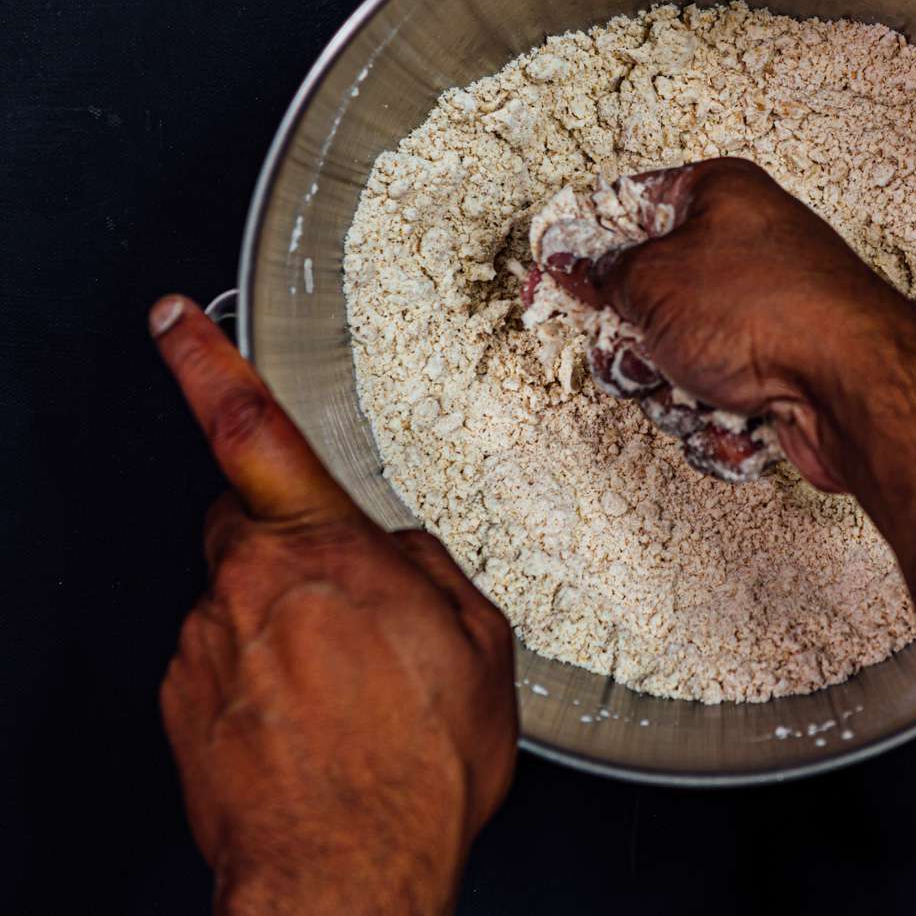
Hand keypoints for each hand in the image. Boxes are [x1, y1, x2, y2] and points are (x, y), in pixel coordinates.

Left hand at [151, 296, 516, 915]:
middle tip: (353, 608)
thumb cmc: (417, 767)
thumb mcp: (479, 645)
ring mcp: (204, 650)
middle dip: (292, 544)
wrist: (346, 873)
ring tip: (348, 691)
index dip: (205, 361)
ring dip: (285, 626)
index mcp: (323, 551)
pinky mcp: (179, 705)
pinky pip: (220, 662)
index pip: (249, 427)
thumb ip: (428, 571)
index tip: (173, 319)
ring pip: (240, 601)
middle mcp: (248, 588)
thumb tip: (395, 553)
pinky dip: (260, 680)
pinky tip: (313, 723)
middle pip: (249, 525)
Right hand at [568, 157, 915, 491]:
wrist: (854, 387)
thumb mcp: (653, 280)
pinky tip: (741, 418)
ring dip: (675, 392)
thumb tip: (573, 264)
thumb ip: (602, 271)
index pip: (627, 207)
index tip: (551, 279)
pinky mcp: (780, 377)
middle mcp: (746, 249)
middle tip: (644, 353)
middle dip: (635, 345)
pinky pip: (714, 405)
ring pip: (675, 363)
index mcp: (718, 196)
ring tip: (705, 389)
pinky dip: (717, 423)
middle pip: (645, 301)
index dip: (581, 247)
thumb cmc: (768, 314)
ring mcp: (764, 316)